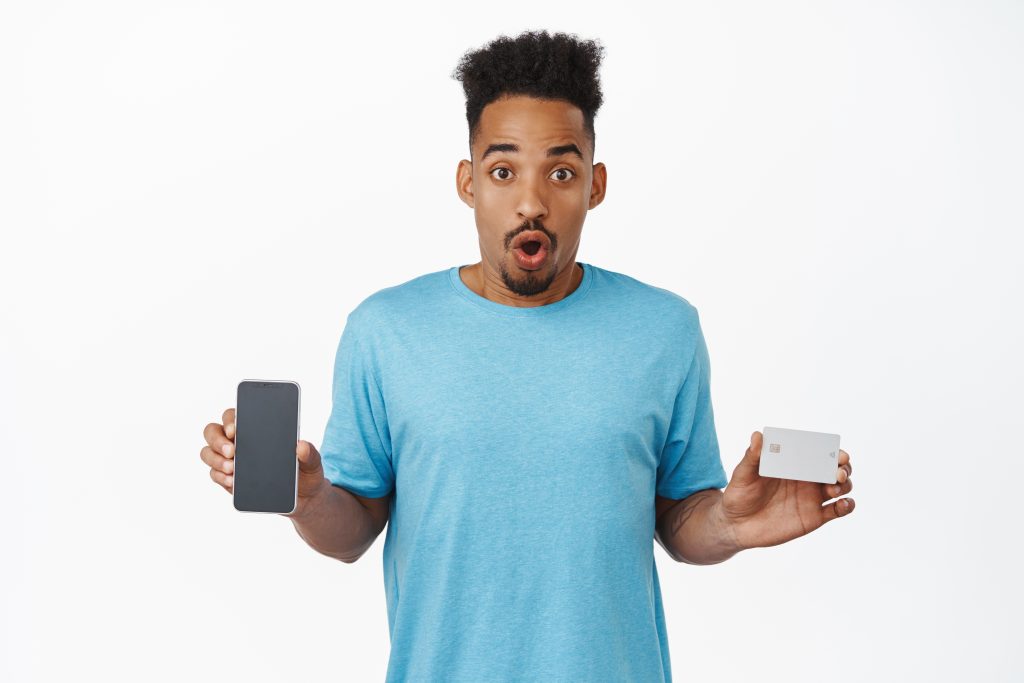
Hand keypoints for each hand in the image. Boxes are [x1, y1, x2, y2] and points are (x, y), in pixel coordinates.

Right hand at [200, 407, 328, 516]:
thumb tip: (302, 445)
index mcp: (256, 429)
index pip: (234, 416)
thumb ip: (310, 454)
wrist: (303, 499)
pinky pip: (214, 474)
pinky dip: (219, 477)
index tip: (235, 428)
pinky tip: (231, 482)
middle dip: (218, 440)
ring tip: (232, 469)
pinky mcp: (229, 480)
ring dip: (216, 459)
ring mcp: (230, 460)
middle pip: (213, 431)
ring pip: (208, 453)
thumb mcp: (313, 463)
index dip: (230, 418)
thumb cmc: (305, 473)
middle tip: (232, 451)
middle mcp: (238, 441)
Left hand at [720, 430, 854, 550]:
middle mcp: (806, 479)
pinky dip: (847, 506)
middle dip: (843, 468)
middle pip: (835, 469)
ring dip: (845, 485)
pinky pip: (837, 511)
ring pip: (840, 487)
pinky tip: (843, 504)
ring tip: (834, 488)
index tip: (837, 453)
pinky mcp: (814, 517)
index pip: (818, 452)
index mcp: (793, 464)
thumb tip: (757, 435)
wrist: (735, 525)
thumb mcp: (743, 474)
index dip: (833, 451)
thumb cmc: (738, 494)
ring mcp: (812, 498)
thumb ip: (752, 457)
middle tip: (838, 472)